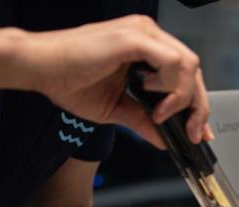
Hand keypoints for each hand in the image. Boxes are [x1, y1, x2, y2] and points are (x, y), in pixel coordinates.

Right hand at [18, 15, 212, 148]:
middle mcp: (148, 35)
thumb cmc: (68, 80)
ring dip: (184, 98)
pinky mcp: (134, 38)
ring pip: (189, 64)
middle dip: (198, 106)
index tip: (199, 131)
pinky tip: (154, 100)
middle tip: (193, 133)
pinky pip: (173, 62)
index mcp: (145, 48)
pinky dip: (171, 88)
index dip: (196, 103)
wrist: (39, 68)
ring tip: (162, 115)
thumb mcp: (115, 109)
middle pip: (194, 69)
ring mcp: (143, 33)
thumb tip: (165, 140)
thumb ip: (142, 120)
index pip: (185, 73)